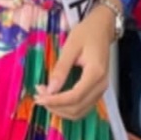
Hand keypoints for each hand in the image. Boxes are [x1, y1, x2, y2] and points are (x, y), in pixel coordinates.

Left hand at [36, 3, 114, 119]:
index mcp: (95, 73)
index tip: (39, 98)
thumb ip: (61, 69)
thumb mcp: (71, 46)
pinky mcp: (97, 90)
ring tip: (45, 98)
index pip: (75, 96)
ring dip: (61, 109)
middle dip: (55, 106)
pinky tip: (56, 99)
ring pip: (80, 111)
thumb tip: (50, 89)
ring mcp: (101, 89)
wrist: (102, 27)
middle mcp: (101, 85)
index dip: (55, 101)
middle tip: (39, 95)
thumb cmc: (87, 33)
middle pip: (77, 108)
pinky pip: (83, 107)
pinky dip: (68, 107)